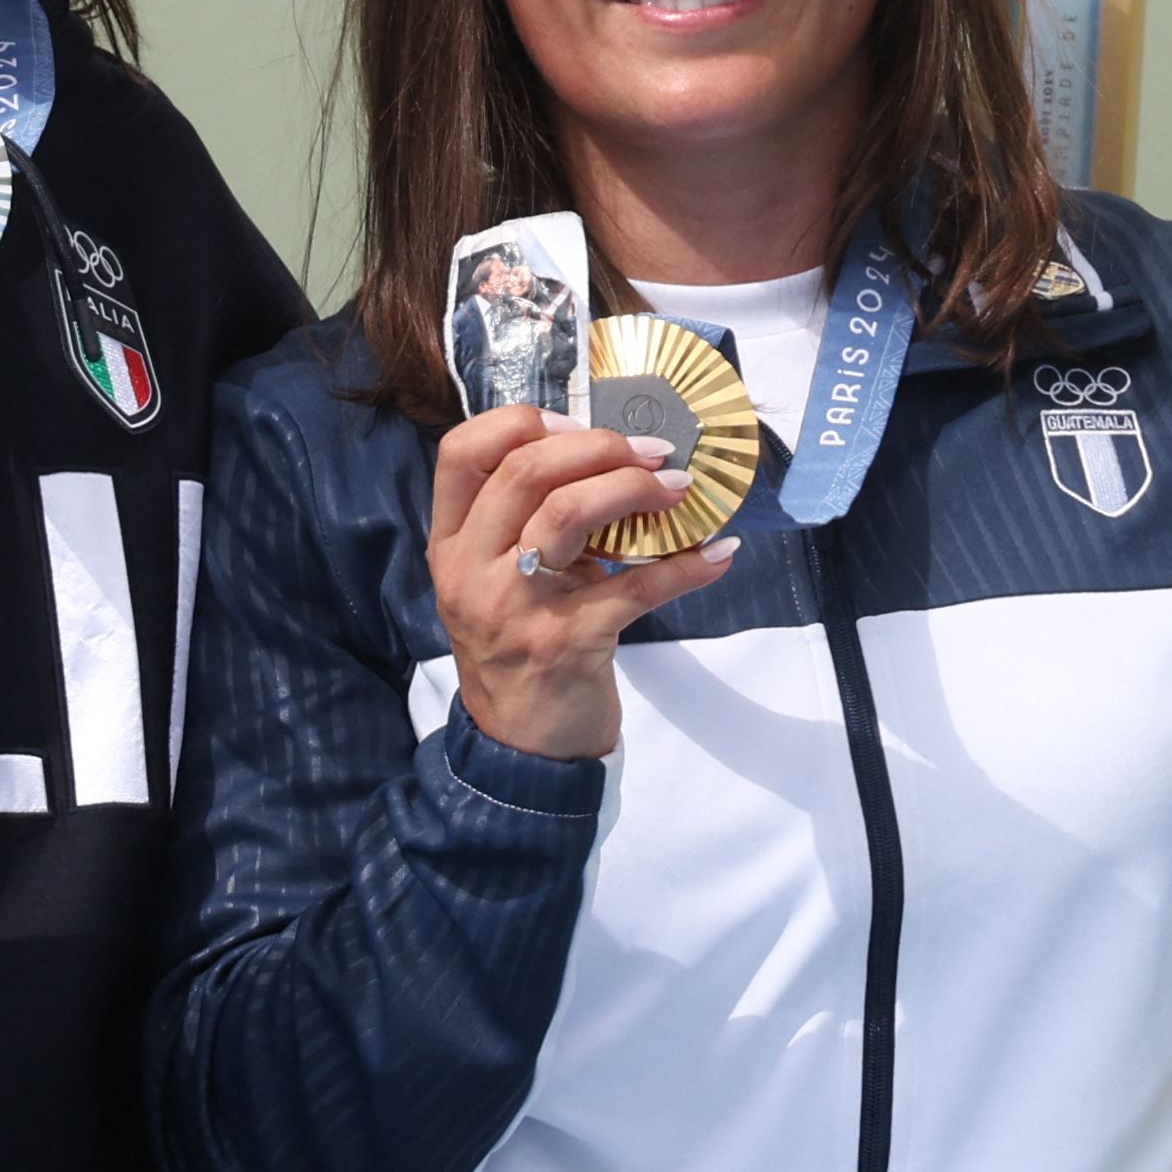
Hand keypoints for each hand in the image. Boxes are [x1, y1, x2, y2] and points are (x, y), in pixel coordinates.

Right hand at [427, 405, 736, 761]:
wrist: (520, 749)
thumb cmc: (517, 649)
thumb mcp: (495, 581)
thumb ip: (524, 524)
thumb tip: (607, 457)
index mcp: (452, 544)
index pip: (461, 451)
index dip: (522, 422)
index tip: (576, 423)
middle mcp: (471, 570)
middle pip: (525, 470)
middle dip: (598, 447)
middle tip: (651, 452)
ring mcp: (513, 607)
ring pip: (568, 513)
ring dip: (635, 488)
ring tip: (679, 487)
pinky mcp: (566, 643)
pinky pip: (635, 588)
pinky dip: (687, 566)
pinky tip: (719, 554)